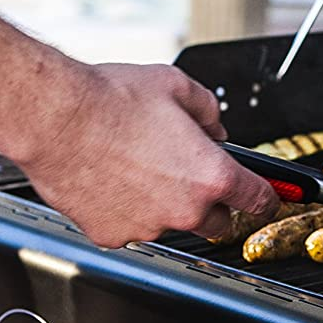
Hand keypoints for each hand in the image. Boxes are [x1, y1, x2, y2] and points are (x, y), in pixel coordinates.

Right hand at [16, 63, 278, 245]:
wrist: (55, 117)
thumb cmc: (110, 100)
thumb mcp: (177, 87)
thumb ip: (209, 111)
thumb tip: (216, 127)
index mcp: (211, 175)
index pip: (259, 201)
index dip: (266, 198)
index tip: (267, 198)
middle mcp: (184, 209)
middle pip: (217, 222)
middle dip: (212, 203)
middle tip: (188, 175)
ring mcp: (147, 227)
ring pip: (170, 224)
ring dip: (164, 204)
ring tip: (137, 167)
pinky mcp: (112, 235)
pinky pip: (130, 228)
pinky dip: (127, 211)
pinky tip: (112, 180)